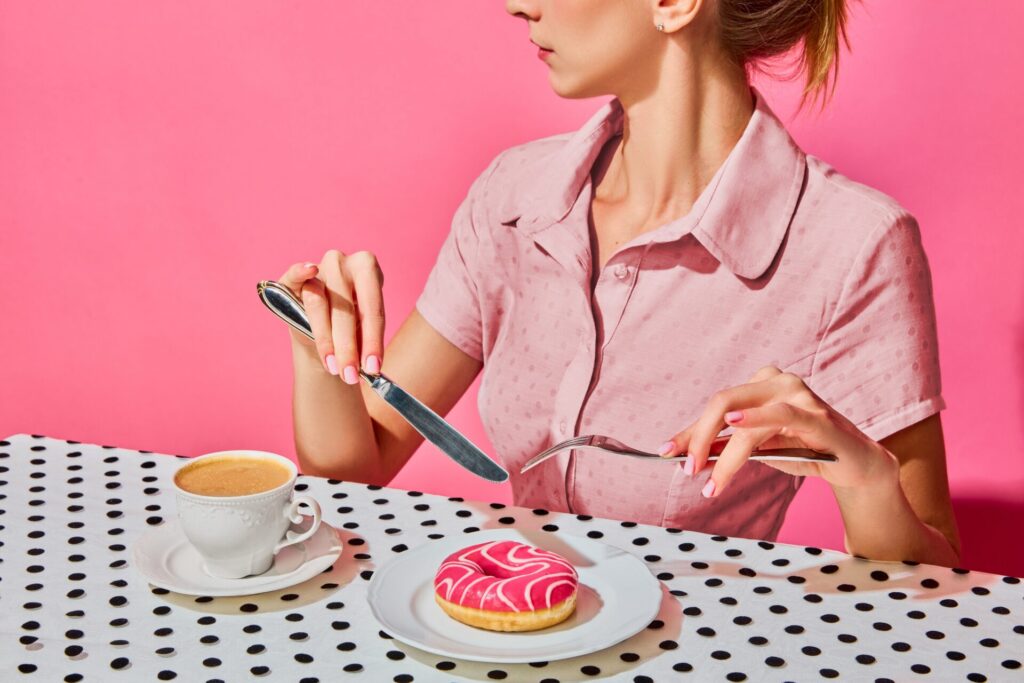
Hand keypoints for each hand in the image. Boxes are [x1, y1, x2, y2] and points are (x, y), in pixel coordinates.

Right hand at [278, 250, 385, 384]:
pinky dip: (300, 271)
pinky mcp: (292, 276)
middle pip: (345, 308)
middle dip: (348, 347)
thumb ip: (363, 341)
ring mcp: (318, 267)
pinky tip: (309, 270)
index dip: (373, 341)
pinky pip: (294, 274)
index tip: (373, 368)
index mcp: (368, 269)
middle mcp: (343, 264)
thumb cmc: (350, 326)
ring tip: (332, 367)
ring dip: (325, 339)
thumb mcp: (361, 331)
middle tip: (350, 375)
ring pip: (319, 304)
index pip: (372, 309)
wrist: (325, 327)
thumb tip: (369, 367)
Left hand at [658, 366, 898, 497]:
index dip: (688, 430)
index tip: (666, 451)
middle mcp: (777, 381)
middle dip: (698, 438)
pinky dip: (755, 421)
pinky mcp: (817, 415)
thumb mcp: (760, 448)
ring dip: (723, 455)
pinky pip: (781, 414)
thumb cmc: (806, 450)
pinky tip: (734, 428)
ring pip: (744, 420)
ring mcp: (798, 394)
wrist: (856, 464)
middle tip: (688, 470)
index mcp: (760, 384)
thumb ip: (727, 446)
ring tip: (710, 481)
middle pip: (721, 403)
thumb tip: (689, 455)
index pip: (715, 407)